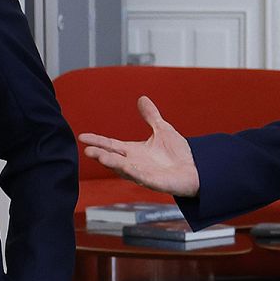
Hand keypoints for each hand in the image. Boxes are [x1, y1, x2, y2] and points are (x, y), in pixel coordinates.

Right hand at [79, 96, 199, 197]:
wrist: (197, 169)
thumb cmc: (178, 154)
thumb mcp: (162, 129)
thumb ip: (151, 116)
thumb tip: (142, 98)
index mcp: (134, 151)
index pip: (111, 145)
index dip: (98, 141)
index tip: (82, 136)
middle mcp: (135, 163)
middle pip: (113, 158)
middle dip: (100, 154)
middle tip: (87, 150)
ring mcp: (143, 173)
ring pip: (124, 169)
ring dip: (112, 163)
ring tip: (99, 156)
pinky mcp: (154, 182)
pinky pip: (141, 177)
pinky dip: (133, 172)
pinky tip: (125, 167)